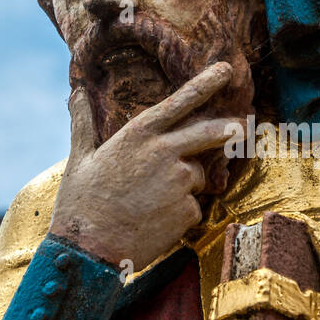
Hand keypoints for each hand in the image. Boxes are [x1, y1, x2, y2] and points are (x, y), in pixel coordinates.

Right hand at [50, 62, 236, 271]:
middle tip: (244, 128)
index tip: (225, 69)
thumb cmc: (80, 204)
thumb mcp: (79, 158)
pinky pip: (192, 208)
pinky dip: (179, 214)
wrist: (89, 250)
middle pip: (210, 133)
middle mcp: (164, 152)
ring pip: (196, 176)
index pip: (179, 101)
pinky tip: (154, 223)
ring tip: (149, 203)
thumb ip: (83, 123)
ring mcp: (180, 181)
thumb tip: (75, 93)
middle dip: (231, 129)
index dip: (205, 83)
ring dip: (184, 186)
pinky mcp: (188, 210)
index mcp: (138, 135)